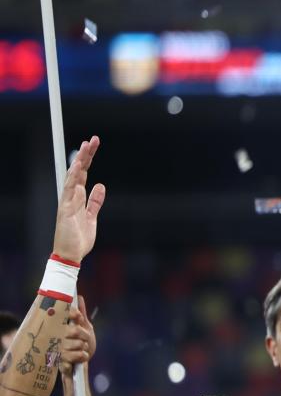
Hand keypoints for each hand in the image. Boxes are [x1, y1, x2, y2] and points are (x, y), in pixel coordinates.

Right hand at [51, 136, 105, 264]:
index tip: (93, 146)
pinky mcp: (66, 209)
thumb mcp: (91, 217)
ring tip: (86, 146)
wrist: (71, 255)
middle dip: (85, 155)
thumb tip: (100, 186)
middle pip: (79, 171)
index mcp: (77, 198)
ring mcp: (67, 201)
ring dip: (80, 161)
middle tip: (93, 140)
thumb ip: (95, 202)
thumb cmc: (79, 238)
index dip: (88, 160)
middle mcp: (71, 196)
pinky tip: (78, 166)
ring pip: (73, 176)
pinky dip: (73, 177)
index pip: (83, 174)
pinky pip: (69, 190)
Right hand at [59, 296, 95, 376]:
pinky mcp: (61, 363)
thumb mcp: (84, 328)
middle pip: (75, 331)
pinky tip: (81, 357)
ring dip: (85, 347)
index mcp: (61, 328)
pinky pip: (78, 356)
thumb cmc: (82, 345)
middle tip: (85, 339)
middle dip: (85, 335)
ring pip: (79, 344)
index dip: (73, 314)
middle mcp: (57, 338)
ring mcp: (58, 350)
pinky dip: (83, 356)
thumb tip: (79, 297)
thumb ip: (81, 314)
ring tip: (81, 349)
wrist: (79, 367)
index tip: (79, 317)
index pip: (65, 316)